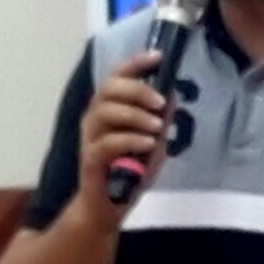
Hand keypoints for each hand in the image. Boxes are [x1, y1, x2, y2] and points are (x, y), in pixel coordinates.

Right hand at [74, 51, 170, 221]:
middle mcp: (95, 118)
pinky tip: (147, 144)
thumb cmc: (129, 171)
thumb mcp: (153, 143)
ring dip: (136, 115)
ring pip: (106, 112)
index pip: (117, 75)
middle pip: (109, 88)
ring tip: (157, 127)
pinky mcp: (90, 159)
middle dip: (138, 90)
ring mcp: (90, 138)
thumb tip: (172, 93)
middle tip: (160, 102)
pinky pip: (107, 142)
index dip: (135, 63)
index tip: (158, 57)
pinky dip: (130, 140)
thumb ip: (160, 120)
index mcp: (109, 108)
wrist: (107, 207)